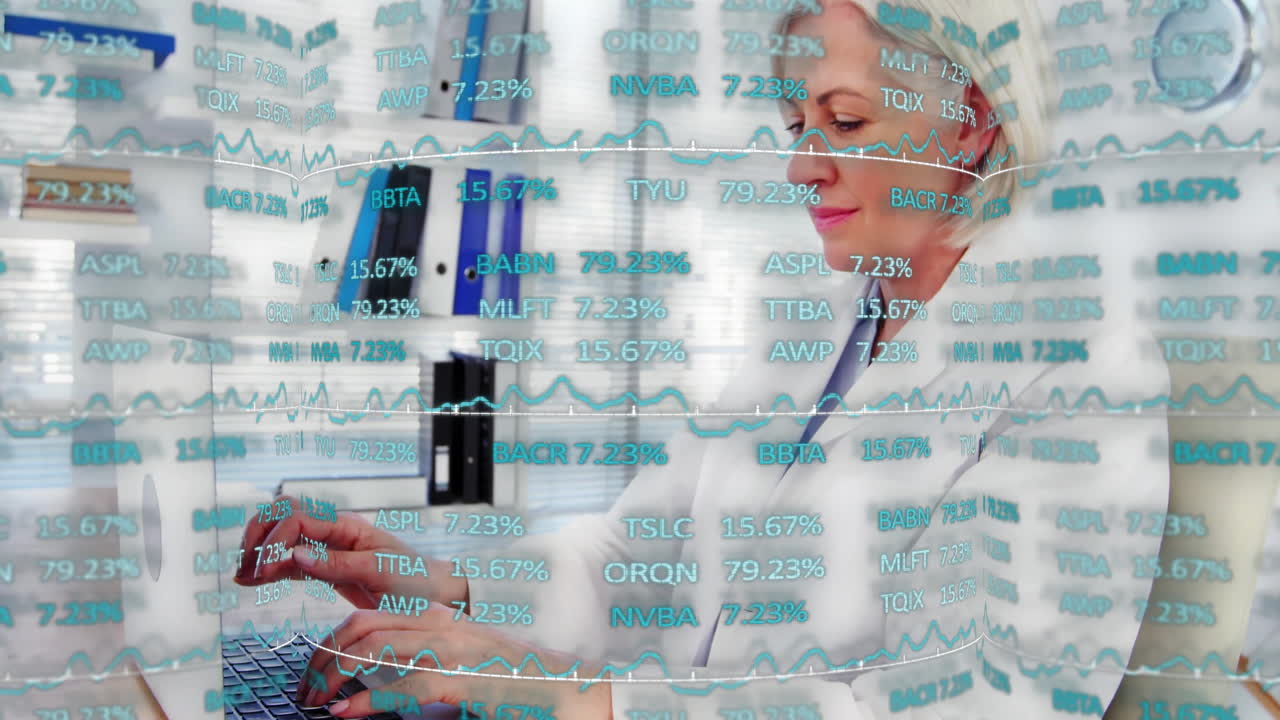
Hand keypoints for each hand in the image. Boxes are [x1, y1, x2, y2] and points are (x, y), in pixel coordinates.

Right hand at [233, 495, 467, 609]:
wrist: (432, 596)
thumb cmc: (416, 581)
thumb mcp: (382, 572)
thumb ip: (340, 564)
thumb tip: (297, 555)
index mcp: (348, 526)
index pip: (297, 518)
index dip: (276, 540)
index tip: (264, 568)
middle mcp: (333, 531)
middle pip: (283, 514)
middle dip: (259, 535)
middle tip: (246, 567)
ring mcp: (327, 547)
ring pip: (281, 534)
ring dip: (259, 550)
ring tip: (243, 576)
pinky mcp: (324, 566)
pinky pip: (289, 559)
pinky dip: (269, 566)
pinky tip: (253, 580)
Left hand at [300, 605, 612, 718]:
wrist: (557, 688)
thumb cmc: (506, 682)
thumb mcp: (456, 663)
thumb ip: (419, 664)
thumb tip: (372, 687)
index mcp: (436, 617)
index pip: (368, 616)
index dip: (331, 640)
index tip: (313, 669)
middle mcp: (439, 624)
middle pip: (361, 625)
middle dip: (322, 656)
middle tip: (306, 689)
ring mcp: (449, 648)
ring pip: (371, 647)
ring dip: (333, 675)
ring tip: (317, 701)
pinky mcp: (457, 677)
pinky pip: (400, 685)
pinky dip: (365, 701)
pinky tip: (345, 713)